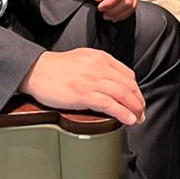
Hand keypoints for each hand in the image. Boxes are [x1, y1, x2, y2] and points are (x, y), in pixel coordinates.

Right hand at [20, 48, 144, 125]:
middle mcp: (100, 67)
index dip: (136, 90)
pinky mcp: (84, 94)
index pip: (128, 75)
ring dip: (134, 109)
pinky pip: (110, 104)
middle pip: (129, 86)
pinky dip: (122, 113)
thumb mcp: (84, 58)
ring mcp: (93, 81)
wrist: (38, 70)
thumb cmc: (57, 67)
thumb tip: (111, 79)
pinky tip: (128, 120)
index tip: (138, 100)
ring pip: (123, 95)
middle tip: (141, 113)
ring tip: (138, 119)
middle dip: (139, 101)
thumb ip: (99, 66)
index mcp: (101, 58)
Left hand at [89, 0, 137, 21]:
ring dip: (120, 14)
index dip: (110, 3)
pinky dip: (125, 12)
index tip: (100, 6)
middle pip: (128, 1)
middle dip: (114, 10)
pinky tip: (115, 14)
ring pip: (132, 5)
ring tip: (107, 15)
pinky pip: (133, 4)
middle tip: (102, 12)